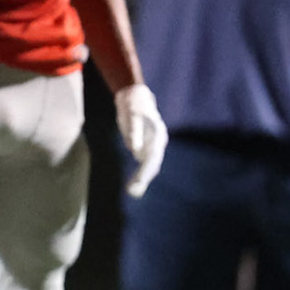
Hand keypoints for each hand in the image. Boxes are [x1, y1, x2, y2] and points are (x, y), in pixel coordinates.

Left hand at [115, 82, 167, 198]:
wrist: (134, 96)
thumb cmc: (134, 104)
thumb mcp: (131, 114)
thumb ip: (134, 132)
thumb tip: (135, 150)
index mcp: (158, 134)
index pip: (154, 155)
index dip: (146, 169)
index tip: (139, 180)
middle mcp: (157, 143)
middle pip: (153, 164)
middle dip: (144, 178)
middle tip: (134, 192)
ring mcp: (151, 146)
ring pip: (149, 167)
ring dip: (142, 180)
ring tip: (133, 193)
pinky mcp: (144, 149)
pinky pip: (143, 166)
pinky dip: (139, 176)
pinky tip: (133, 187)